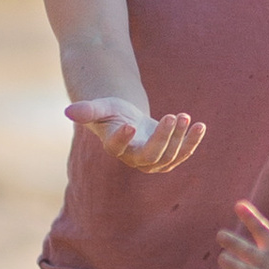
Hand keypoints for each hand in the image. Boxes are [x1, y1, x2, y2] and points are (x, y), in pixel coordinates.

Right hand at [68, 97, 205, 172]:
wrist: (129, 120)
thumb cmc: (112, 112)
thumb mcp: (101, 107)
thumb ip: (88, 110)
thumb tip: (68, 111)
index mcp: (115, 147)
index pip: (117, 148)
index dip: (122, 139)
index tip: (128, 125)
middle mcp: (135, 159)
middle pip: (151, 155)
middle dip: (163, 138)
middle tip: (171, 116)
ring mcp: (154, 161)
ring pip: (170, 154)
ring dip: (180, 136)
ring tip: (183, 115)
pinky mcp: (170, 156)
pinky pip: (184, 153)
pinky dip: (193, 140)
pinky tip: (200, 125)